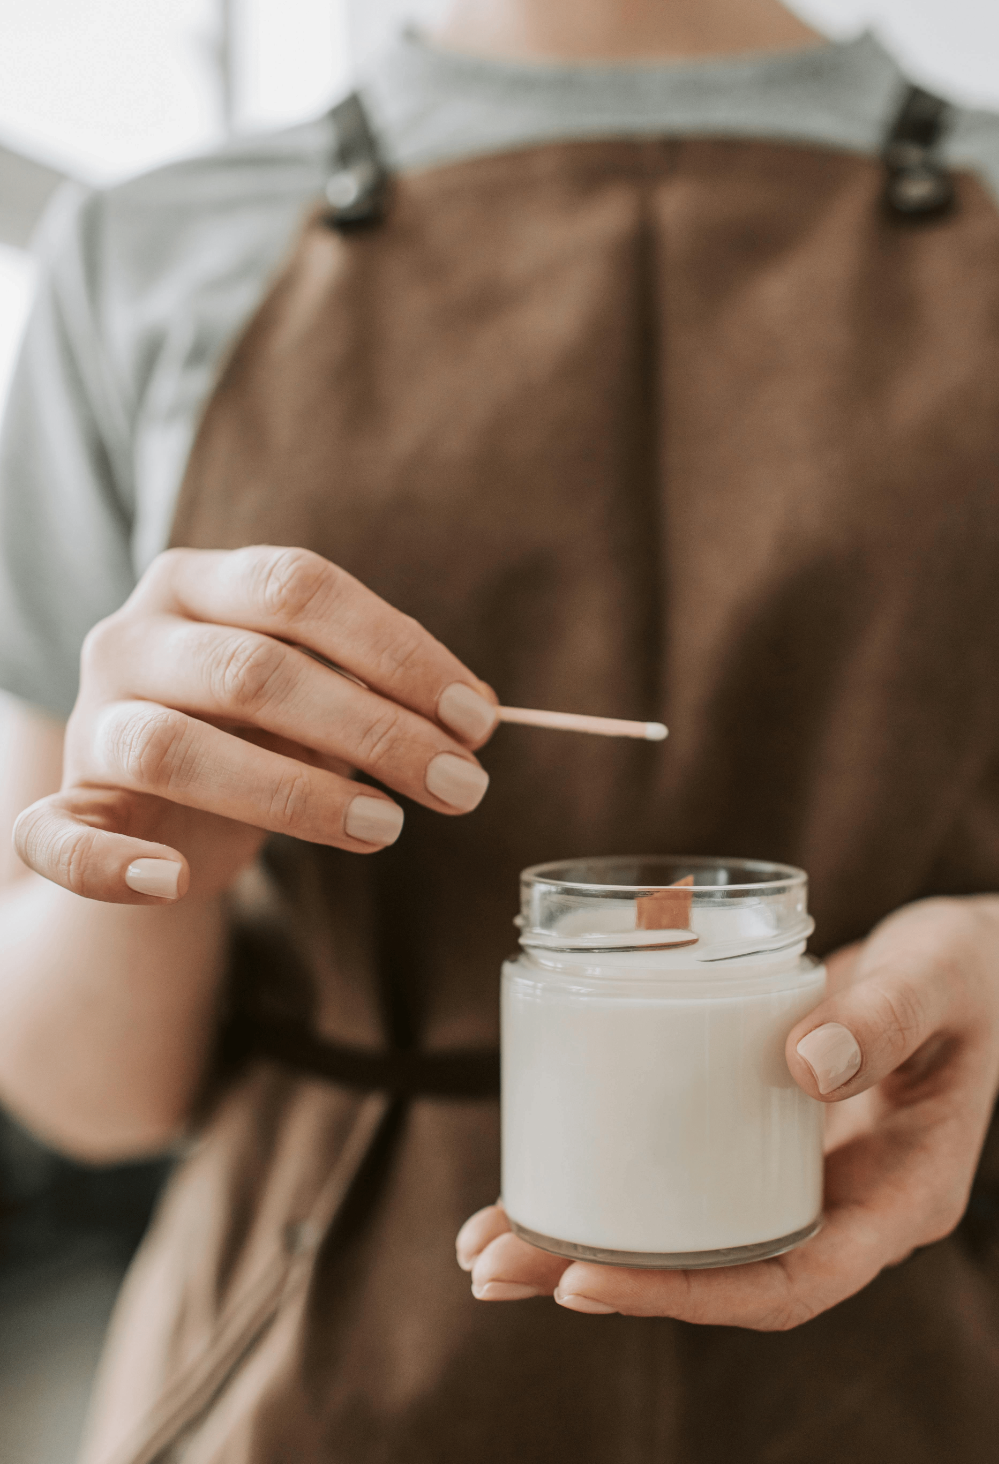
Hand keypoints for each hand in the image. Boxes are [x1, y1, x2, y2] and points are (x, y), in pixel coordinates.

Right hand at [14, 546, 498, 903]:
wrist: (159, 812)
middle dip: (375, 730)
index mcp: (198, 582)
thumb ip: (379, 692)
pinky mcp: (66, 805)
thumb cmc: (256, 737)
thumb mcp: (320, 701)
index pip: (299, 588)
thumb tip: (477, 714)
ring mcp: (91, 720)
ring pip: (172, 748)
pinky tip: (175, 881)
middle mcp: (132, 636)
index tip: (479, 720)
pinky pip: (55, 838)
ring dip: (291, 794)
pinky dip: (112, 865)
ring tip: (385, 829)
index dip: (397, 651)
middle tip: (463, 787)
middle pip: (251, 670)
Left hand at [459, 896, 998, 1329]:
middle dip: (607, 1282)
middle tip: (495, 1268)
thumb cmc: (968, 974)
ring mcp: (797, 1186)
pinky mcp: (758, 1148)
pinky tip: (532, 1187)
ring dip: (586, 1249)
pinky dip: (608, 1191)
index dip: (690, 1295)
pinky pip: (680, 1188)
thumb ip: (889, 1013)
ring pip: (690, 1243)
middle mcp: (844, 1215)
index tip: (590, 1280)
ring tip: (483, 1249)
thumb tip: (803, 1063)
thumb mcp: (944, 975)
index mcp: (902, 1203)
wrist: (974, 973)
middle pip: (721, 1278)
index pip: (793, 1283)